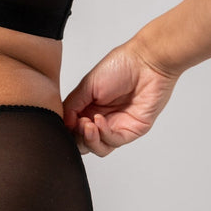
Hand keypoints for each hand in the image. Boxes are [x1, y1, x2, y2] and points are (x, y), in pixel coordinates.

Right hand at [63, 46, 178, 156]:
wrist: (146, 63)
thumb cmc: (120, 66)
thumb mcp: (87, 84)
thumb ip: (72, 105)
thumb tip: (64, 124)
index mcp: (89, 107)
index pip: (73, 128)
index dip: (67, 129)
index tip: (65, 121)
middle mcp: (102, 118)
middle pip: (84, 142)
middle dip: (77, 137)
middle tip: (78, 124)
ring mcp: (117, 125)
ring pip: (98, 147)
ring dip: (89, 140)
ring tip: (87, 125)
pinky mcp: (132, 130)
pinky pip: (114, 141)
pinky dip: (103, 134)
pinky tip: (99, 120)